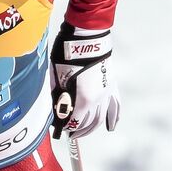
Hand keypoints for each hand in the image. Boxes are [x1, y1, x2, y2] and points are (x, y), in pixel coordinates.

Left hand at [50, 22, 120, 138]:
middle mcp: (98, 99)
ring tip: (84, 131)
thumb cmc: (68, 55)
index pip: (76, 122)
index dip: (68, 128)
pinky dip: (112, 118)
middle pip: (90, 123)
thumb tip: (57, 111)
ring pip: (102, 118)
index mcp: (84, 98)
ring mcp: (107, 93)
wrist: (87, 36)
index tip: (61, 129)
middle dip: (80, 130)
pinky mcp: (111, 85)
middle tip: (71, 133)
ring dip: (93, 127)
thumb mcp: (57, 77)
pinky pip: (115, 107)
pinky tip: (110, 126)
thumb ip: (57, 97)